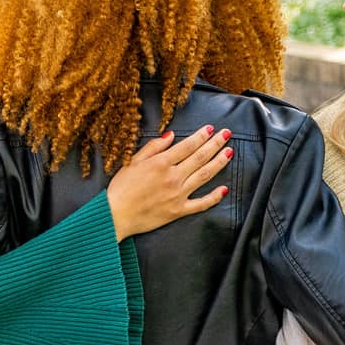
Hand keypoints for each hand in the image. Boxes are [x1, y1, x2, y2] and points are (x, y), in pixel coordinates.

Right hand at [106, 125, 232, 240]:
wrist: (116, 215)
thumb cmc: (121, 188)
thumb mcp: (133, 161)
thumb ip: (154, 147)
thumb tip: (171, 136)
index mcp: (161, 163)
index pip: (187, 145)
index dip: (201, 135)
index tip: (211, 128)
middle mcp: (173, 177)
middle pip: (200, 157)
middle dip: (215, 144)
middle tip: (227, 134)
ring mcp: (178, 195)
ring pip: (204, 175)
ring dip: (219, 162)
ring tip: (229, 152)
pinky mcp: (179, 210)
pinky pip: (201, 203)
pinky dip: (214, 196)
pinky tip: (224, 188)